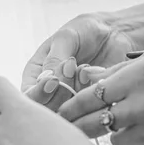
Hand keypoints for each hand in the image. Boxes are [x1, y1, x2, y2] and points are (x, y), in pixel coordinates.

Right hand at [22, 13, 137, 111]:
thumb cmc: (85, 31)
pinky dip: (92, 95)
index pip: (28, 96)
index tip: (54, 81)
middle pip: (46, 109)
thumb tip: (46, 80)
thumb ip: (54, 58)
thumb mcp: (66, 37)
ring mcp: (69, 101)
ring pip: (67, 113)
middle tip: (74, 70)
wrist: (116, 33)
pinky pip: (87, 111)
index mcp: (36, 75)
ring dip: (78, 92)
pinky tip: (97, 75)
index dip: (38, 94)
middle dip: (61, 92)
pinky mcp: (88, 105)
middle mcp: (49, 92)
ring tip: (86, 69)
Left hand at [58, 43, 143, 144]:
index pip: (88, 97)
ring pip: (117, 141)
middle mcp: (141, 104)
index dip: (69, 109)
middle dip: (78, 128)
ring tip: (134, 122)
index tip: (58, 115)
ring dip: (119, 133)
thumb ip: (120, 73)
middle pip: (94, 124)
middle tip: (69, 132)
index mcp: (134, 77)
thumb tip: (88, 79)